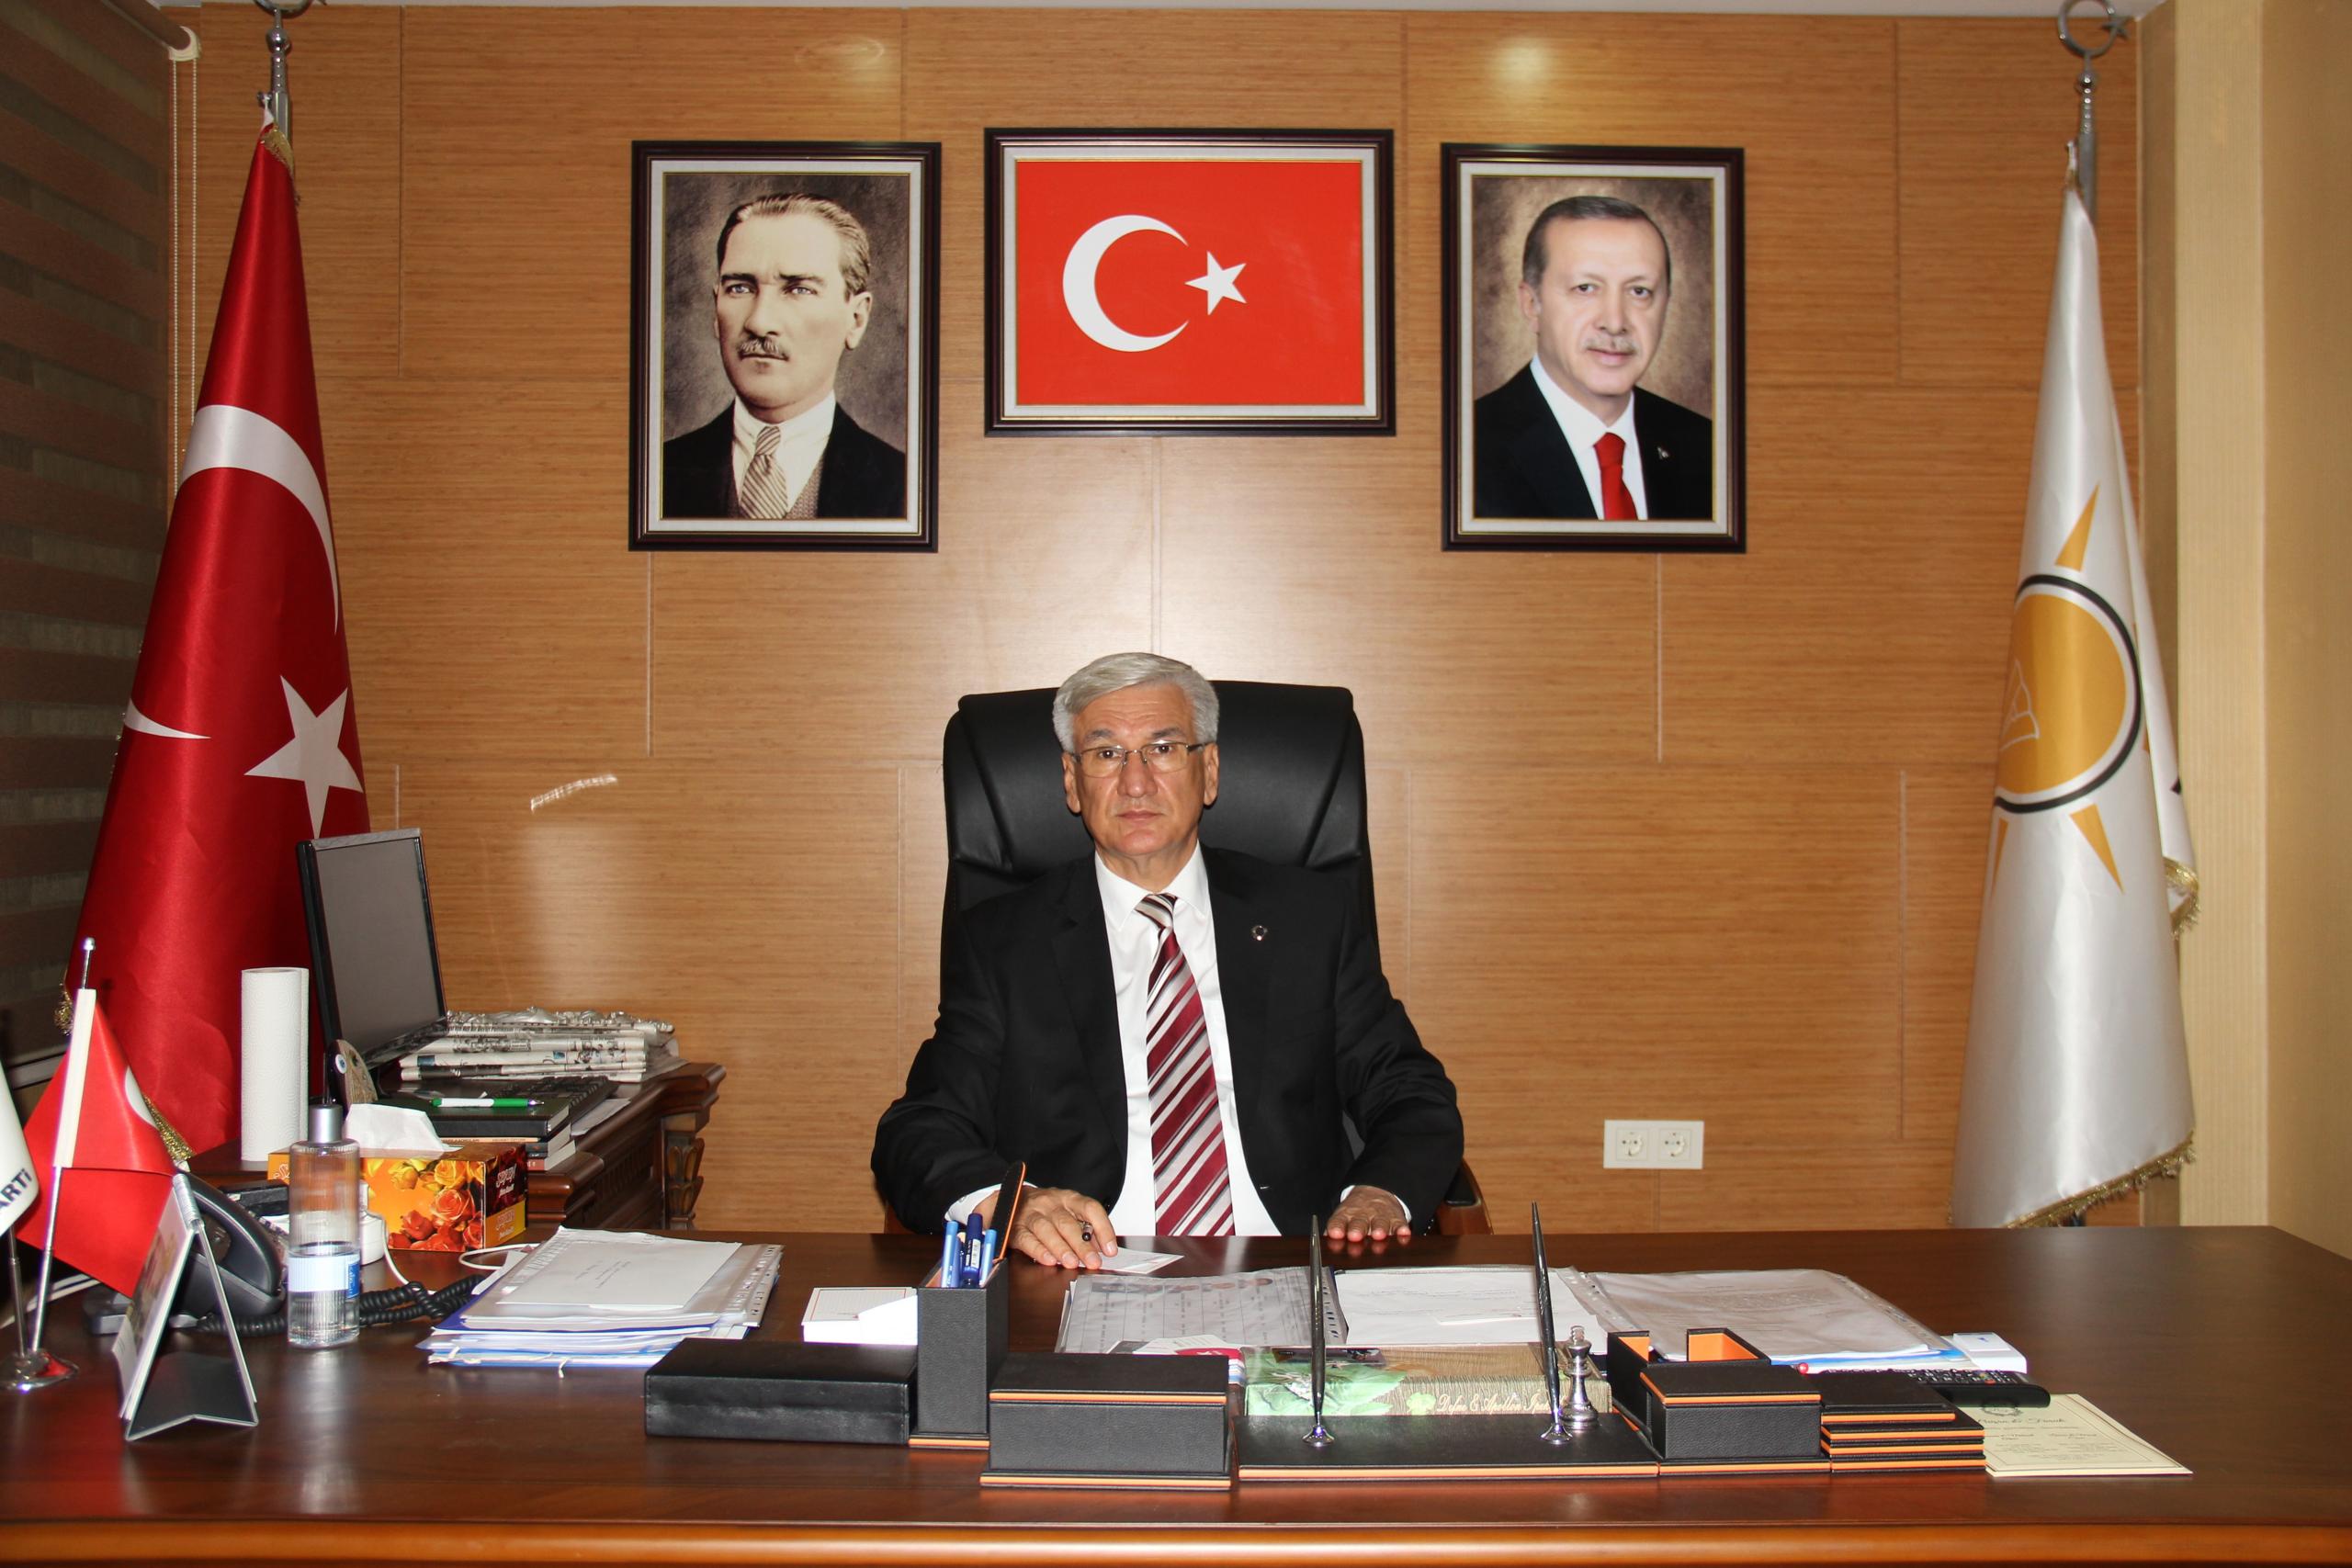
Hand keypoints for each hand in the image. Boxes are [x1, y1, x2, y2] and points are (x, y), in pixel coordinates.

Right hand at [982, 1185, 1116, 1268]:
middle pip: (1067, 1223)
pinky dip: (1038, 1250)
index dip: (1103, 1228)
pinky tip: (1048, 1259)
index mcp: (1068, 1198)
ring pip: (1047, 1229)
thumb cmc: (1047, 1210)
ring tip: (1071, 1262)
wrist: (1013, 1199)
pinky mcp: (1015, 1227)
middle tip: (1092, 1261)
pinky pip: (1027, 1238)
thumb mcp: (1068, 1212)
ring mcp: (1032, 1214)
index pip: (1090, 1208)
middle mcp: (1050, 1203)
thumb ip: (1085, 1229)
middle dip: (1082, 1244)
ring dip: (1061, 1247)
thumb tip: (1102, 1249)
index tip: (1110, 1248)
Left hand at [1325, 1185, 1412, 1245]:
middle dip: (1357, 1229)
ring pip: (1380, 1223)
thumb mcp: (1343, 1216)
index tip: (1335, 1233)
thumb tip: (1324, 1243)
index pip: (1339, 1221)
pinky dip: (1401, 1229)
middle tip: (1354, 1236)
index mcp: (1346, 1215)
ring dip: (1379, 1229)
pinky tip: (1403, 1233)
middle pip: (1359, 1222)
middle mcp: (1363, 1215)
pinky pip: (1399, 1223)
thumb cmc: (1357, 1211)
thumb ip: (1334, 1229)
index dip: (1337, 1227)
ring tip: (1378, 1235)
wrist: (1377, 1191)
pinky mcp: (1395, 1218)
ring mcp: (1380, 1216)